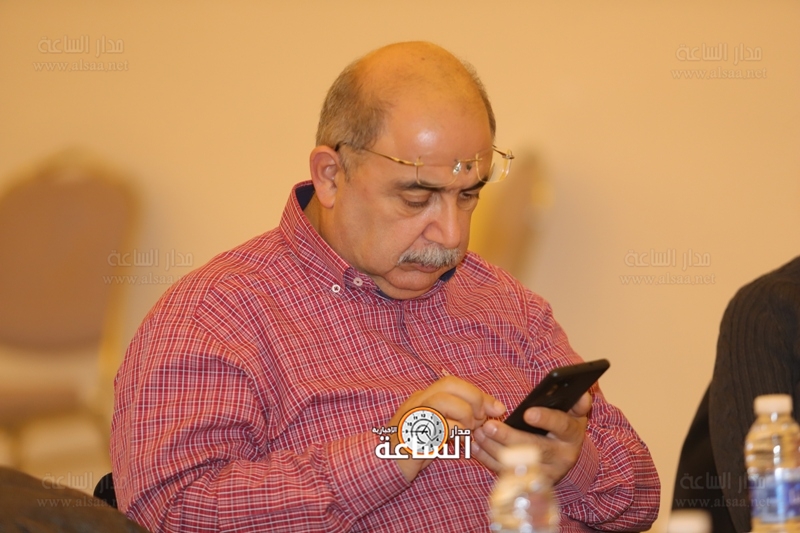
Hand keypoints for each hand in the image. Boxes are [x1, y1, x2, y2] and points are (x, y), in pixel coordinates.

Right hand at [387, 376, 505, 481]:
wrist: (387, 464)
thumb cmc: (415, 447)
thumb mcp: (440, 428)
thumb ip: (458, 417)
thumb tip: (488, 411)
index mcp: (424, 396)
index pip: (453, 382)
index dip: (479, 393)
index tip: (497, 408)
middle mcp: (417, 401)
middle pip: (449, 384)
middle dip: (474, 399)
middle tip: (480, 419)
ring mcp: (413, 415)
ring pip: (444, 400)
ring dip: (465, 415)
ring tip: (467, 431)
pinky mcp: (413, 433)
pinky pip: (439, 424)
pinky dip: (455, 432)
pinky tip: (457, 442)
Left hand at [471, 392, 591, 483]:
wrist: (562, 454)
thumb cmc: (562, 425)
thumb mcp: (574, 413)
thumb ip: (577, 402)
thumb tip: (581, 393)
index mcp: (572, 434)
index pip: (561, 425)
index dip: (546, 419)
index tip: (527, 413)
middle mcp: (562, 457)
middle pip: (536, 448)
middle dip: (510, 437)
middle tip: (489, 426)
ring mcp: (546, 473)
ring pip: (519, 463)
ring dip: (495, 448)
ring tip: (480, 433)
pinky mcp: (530, 483)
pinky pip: (507, 473)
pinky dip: (489, 460)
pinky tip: (476, 447)